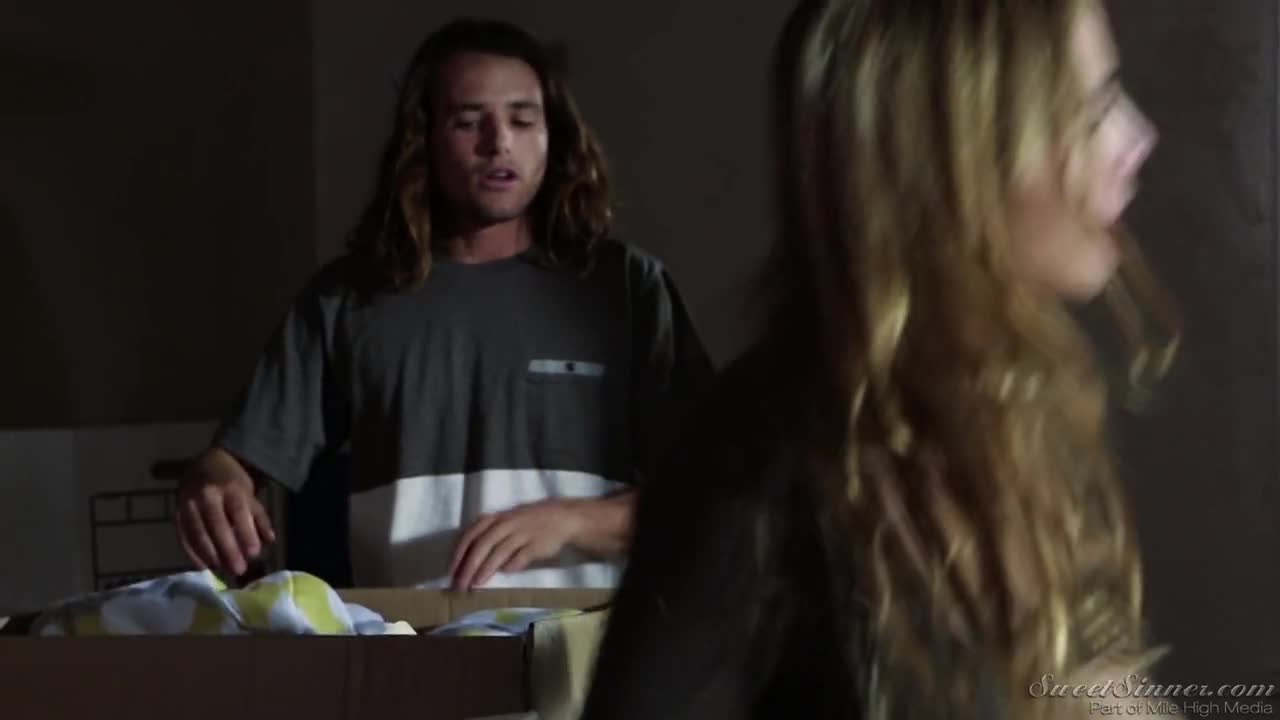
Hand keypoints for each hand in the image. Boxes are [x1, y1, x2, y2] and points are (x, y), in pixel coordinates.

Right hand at [174, 448, 275, 576]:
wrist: (206, 463)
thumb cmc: (232, 482)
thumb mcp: (250, 495)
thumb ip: (259, 518)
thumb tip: (269, 541)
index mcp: (230, 487)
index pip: (239, 512)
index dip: (246, 534)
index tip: (254, 554)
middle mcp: (206, 494)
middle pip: (217, 526)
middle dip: (228, 550)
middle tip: (239, 570)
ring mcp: (188, 503)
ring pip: (197, 533)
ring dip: (210, 555)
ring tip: (223, 570)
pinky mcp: (176, 512)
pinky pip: (183, 536)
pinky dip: (192, 553)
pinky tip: (203, 566)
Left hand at [448, 500, 583, 589]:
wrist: (561, 517)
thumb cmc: (526, 523)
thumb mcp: (504, 523)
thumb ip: (487, 537)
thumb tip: (466, 561)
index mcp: (495, 518)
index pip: (471, 535)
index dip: (459, 554)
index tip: (451, 572)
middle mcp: (506, 524)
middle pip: (482, 545)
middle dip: (469, 566)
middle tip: (460, 585)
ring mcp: (522, 533)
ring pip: (499, 551)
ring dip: (485, 569)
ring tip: (476, 585)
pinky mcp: (536, 544)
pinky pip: (521, 557)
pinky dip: (512, 566)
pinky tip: (505, 574)